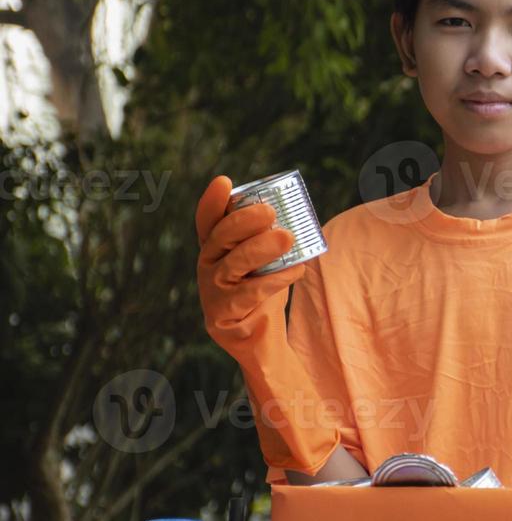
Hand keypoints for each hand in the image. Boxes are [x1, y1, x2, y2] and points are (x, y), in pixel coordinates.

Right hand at [195, 175, 303, 352]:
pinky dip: (275, 280)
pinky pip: (249, 295)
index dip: (212, 201)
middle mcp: (207, 267)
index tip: (224, 181)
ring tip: (287, 237)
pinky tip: (296, 271)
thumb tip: (294, 207)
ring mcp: (211, 293)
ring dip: (260, 249)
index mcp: (215, 248)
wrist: (262, 338)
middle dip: (243, 222)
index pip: (207, 221)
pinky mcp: (221, 317)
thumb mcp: (265, 258)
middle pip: (220, 238)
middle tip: (270, 211)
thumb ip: (269, 235)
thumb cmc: (265, 289)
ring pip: (232, 266)